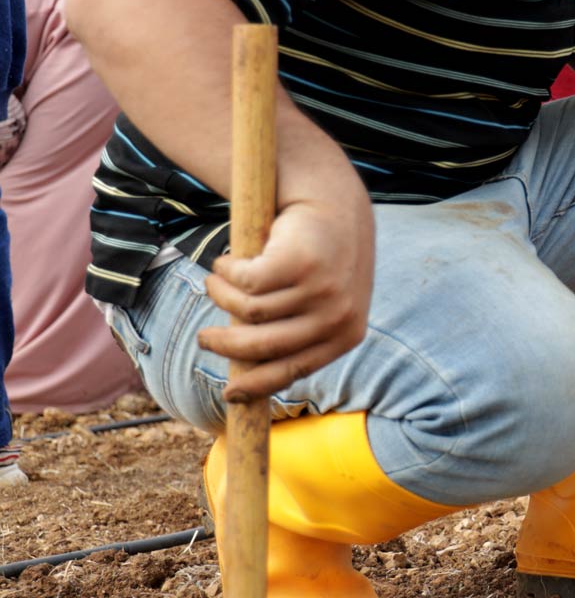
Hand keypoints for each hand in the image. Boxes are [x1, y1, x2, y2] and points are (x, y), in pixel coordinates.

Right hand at [198, 192, 374, 401]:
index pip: (294, 370)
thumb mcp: (321, 302)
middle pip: (260, 346)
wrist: (332, 202)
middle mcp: (338, 316)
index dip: (257, 385)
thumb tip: (246, 381)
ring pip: (246, 311)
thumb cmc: (321, 259)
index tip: (230, 395)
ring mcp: (321, 290)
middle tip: (205, 338)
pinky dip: (226, 271)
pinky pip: (243, 281)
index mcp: (347, 335)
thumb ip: (296, 335)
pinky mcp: (298, 263)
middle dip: (223, 345)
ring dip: (221, 295)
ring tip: (218, 281)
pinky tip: (228, 260)